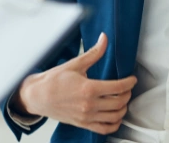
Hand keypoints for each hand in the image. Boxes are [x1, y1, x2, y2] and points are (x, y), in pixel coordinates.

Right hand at [12, 33, 136, 134]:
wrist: (37, 96)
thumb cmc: (53, 80)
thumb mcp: (74, 64)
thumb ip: (93, 53)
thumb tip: (104, 39)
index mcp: (88, 88)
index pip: (118, 87)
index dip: (129, 82)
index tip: (132, 79)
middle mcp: (89, 105)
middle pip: (120, 102)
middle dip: (127, 94)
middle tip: (127, 88)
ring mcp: (87, 116)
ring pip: (115, 116)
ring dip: (123, 108)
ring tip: (122, 100)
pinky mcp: (83, 123)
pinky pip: (105, 129)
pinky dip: (115, 124)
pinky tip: (115, 116)